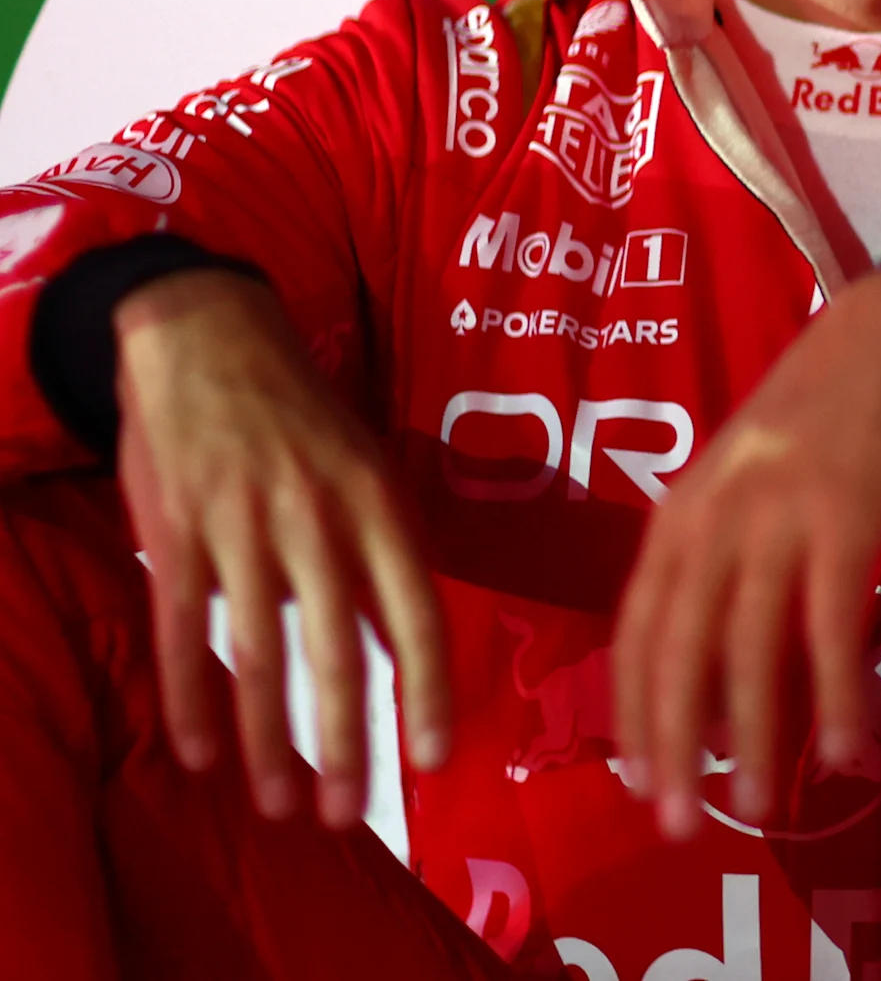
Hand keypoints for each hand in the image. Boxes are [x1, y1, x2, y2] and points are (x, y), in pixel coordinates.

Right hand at [113, 269, 450, 826]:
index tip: (435, 760)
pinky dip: (191, 698)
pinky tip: (200, 754)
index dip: (426, 691)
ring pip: (260, 654)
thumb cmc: (299, 414)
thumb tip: (399, 648)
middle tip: (346, 812)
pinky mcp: (177, 530)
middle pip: (338, 650)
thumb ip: (379, 558)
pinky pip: (184, 628)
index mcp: (378, 503)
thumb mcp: (364, 469)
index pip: (416, 613)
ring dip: (270, 738)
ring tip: (279, 804)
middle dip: (346, 740)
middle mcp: (318, 518)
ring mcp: (243, 525)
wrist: (208, 335)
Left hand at [610, 258, 880, 839]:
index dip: (636, 712)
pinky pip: (833, 627)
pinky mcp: (846, 520)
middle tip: (679, 825)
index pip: (640, 630)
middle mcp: (715, 519)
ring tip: (759, 806)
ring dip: (752, 739)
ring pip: (750, 651)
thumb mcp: (746, 476)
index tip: (641, 781)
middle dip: (673, 748)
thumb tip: (716, 654)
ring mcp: (778, 519)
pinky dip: (836, 696)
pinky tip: (844, 748)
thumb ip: (723, 550)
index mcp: (683, 512)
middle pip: (679, 652)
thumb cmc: (825, 409)